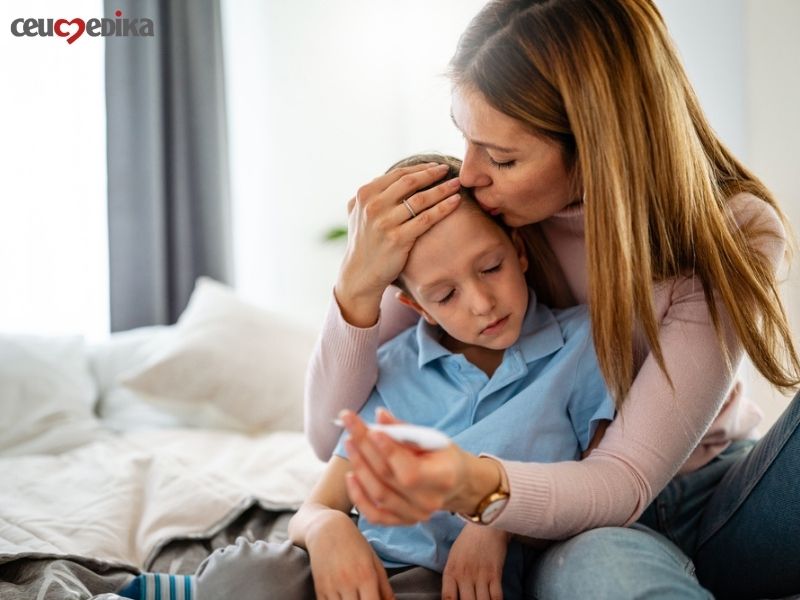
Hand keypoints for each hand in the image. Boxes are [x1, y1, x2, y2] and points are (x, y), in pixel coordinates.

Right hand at [306, 511, 393, 599]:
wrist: (327, 528)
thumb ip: (385, 587)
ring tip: (354, 597)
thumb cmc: (355, 544)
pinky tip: (343, 598)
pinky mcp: (319, 588)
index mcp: (366, 575)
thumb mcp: (374, 561)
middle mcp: (348, 582)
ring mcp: (331, 586)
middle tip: (366, 598)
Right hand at [335, 163, 461, 326]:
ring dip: (442, 189)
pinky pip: (426, 219)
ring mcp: (384, 222)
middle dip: (433, 174)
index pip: (397, 174)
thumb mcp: (358, 213)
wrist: (361, 273)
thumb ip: (372, 194)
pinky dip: (443, 208)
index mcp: (364, 194)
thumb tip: (391, 177)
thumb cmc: (364, 242)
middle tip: (449, 170)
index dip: (420, 168)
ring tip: (457, 185)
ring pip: (420, 199)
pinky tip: (455, 202)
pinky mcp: (397, 239)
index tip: (436, 166)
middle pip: (410, 182)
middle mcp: (373, 206)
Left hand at [339, 410, 500, 523]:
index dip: (388, 450)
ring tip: (350, 443)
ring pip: (378, 494)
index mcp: (442, 478)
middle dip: (365, 448)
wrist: (456, 483)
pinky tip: (350, 477)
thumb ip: (405, 429)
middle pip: (388, 477)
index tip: (371, 429)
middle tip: (351, 426)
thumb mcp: (432, 438)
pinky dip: (358, 497)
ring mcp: (415, 515)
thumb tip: (380, 415)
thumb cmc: (443, 456)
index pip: (410, 470)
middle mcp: (429, 501)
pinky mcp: (402, 522)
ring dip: (359, 466)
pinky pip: (375, 515)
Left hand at [442, 524, 509, 599]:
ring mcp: (480, 576)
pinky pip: (496, 596)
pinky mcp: (495, 574)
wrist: (486, 525)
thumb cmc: (468, 540)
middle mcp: (464, 576)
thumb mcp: (453, 557)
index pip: (448, 598)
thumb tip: (454, 595)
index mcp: (451, 571)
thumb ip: (453, 576)